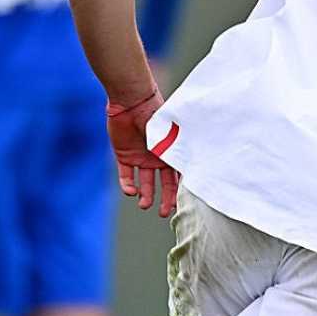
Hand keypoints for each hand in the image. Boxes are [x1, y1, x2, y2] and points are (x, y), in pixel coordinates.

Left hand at [105, 88, 180, 217]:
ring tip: (144, 205)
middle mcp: (157, 158)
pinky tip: (131, 191)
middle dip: (164, 199)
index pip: (177, 177)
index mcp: (171, 153)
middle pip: (163, 184)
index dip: (178, 192)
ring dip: (145, 195)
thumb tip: (192, 174)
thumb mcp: (170, 136)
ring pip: (145, 183)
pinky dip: (128, 185)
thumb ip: (178, 154)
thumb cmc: (155, 116)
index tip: (178, 206)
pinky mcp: (124, 156)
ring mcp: (140, 158)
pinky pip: (127, 176)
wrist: (132, 102)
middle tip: (162, 213)